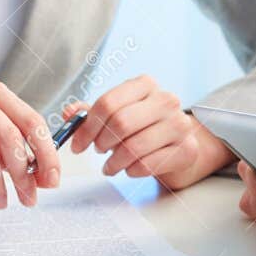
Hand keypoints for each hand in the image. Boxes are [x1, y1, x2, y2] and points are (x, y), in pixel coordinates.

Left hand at [68, 75, 231, 189]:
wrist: (179, 142)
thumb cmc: (143, 126)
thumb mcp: (118, 113)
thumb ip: (91, 113)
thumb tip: (69, 113)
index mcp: (145, 85)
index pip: (108, 104)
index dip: (87, 128)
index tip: (77, 144)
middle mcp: (166, 100)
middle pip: (120, 124)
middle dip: (101, 143)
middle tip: (96, 152)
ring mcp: (180, 124)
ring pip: (133, 147)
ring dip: (114, 162)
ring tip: (109, 166)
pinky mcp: (186, 149)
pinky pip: (147, 164)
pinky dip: (131, 170)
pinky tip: (128, 169)